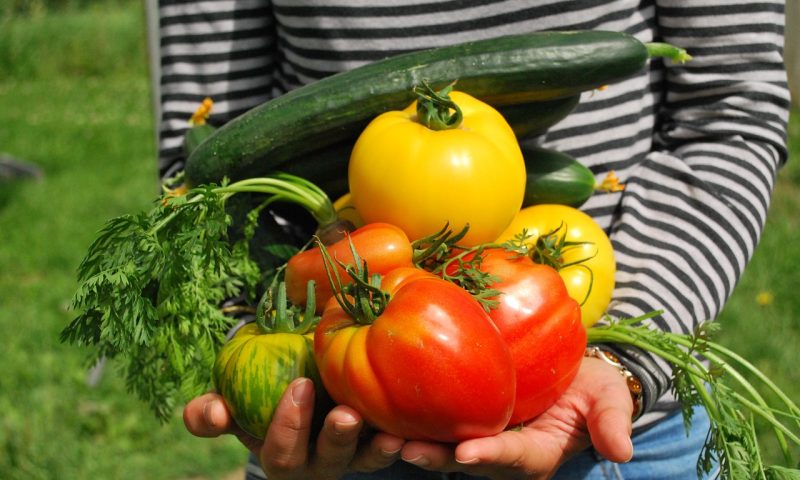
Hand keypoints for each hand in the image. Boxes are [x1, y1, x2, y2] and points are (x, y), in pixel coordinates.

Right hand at [183, 377, 404, 479]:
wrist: (301, 389)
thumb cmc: (261, 399)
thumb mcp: (233, 406)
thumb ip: (212, 413)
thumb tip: (211, 411)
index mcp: (283, 455)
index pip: (282, 451)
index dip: (288, 425)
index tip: (299, 385)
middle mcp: (319, 464)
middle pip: (328, 461)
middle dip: (336, 439)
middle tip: (345, 415)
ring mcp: (352, 457)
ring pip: (365, 460)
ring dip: (377, 449)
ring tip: (390, 435)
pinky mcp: (379, 444)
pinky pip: (394, 447)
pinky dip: (404, 439)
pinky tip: (413, 426)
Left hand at [398, 357, 634, 479]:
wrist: (572, 373)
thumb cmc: (592, 386)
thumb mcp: (608, 399)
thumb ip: (611, 422)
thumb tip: (622, 451)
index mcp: (537, 453)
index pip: (513, 458)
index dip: (491, 456)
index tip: (467, 454)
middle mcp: (503, 453)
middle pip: (467, 460)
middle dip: (438, 458)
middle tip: (407, 450)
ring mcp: (482, 437)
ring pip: (445, 446)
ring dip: (417, 443)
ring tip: (385, 436)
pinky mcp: (466, 418)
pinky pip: (439, 422)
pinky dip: (414, 419)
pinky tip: (385, 407)